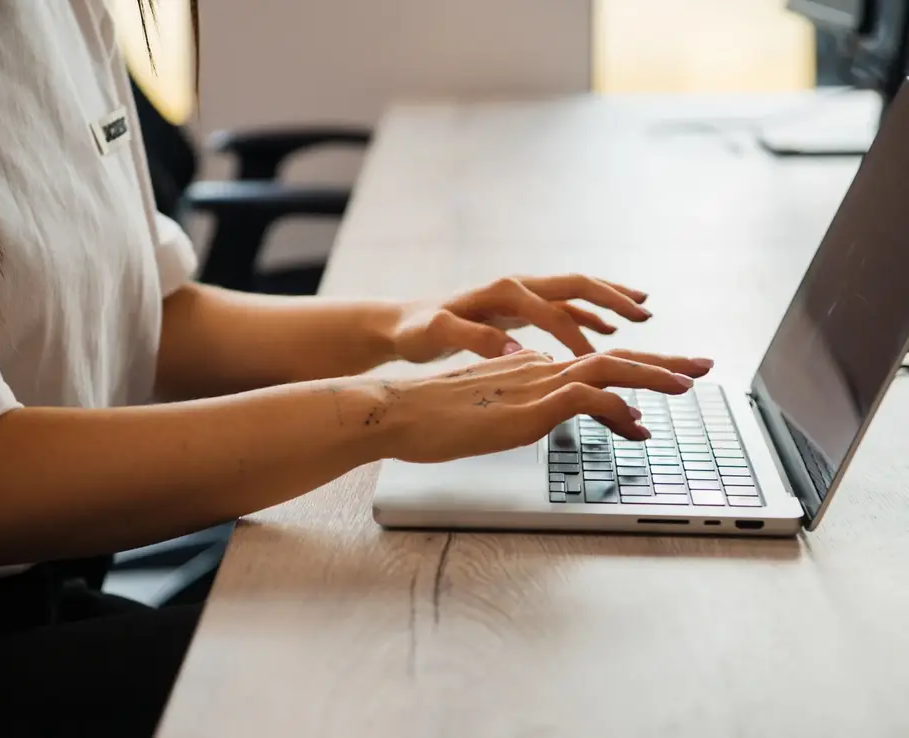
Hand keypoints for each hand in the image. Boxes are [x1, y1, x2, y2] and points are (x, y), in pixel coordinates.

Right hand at [380, 348, 713, 463]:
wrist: (397, 411)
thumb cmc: (432, 416)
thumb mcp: (485, 408)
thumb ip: (518, 401)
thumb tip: (547, 405)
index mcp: (531, 369)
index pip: (594, 363)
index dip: (635, 367)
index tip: (665, 377)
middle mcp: (539, 369)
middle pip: (612, 357)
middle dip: (662, 360)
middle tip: (703, 365)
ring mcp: (534, 385)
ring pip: (607, 369)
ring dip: (652, 374)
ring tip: (689, 384)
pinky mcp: (525, 405)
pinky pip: (583, 398)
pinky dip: (615, 407)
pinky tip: (635, 423)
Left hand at [390, 274, 651, 363]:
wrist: (401, 322)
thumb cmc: (415, 331)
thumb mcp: (437, 335)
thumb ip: (474, 340)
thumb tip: (517, 350)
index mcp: (503, 292)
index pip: (553, 312)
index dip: (579, 335)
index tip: (602, 360)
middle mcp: (516, 287)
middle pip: (576, 286)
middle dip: (613, 298)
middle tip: (646, 313)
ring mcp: (519, 296)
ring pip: (574, 293)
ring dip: (608, 301)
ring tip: (642, 313)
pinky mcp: (517, 308)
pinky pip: (562, 308)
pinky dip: (587, 316)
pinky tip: (606, 330)